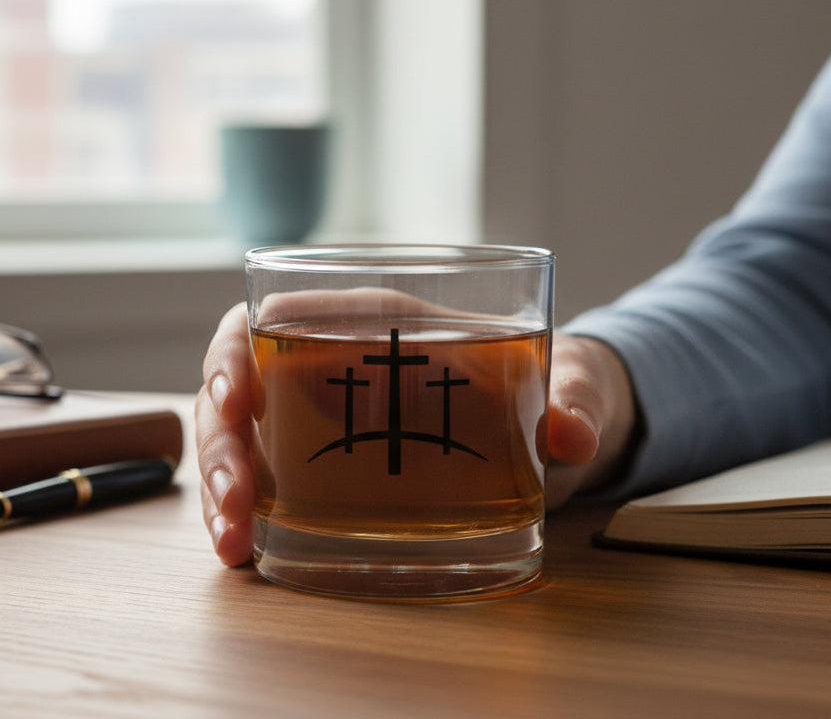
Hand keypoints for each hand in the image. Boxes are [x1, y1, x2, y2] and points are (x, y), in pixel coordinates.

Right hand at [196, 304, 637, 565]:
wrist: (551, 421)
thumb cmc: (546, 380)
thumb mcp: (567, 382)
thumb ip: (575, 398)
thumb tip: (573, 435)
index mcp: (381, 320)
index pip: (282, 314)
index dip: (239, 351)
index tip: (235, 400)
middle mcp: (338, 363)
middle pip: (242, 381)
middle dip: (221, 439)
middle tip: (233, 500)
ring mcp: (327, 416)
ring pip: (243, 435)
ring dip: (221, 485)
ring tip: (233, 543)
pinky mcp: (332, 465)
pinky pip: (268, 478)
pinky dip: (245, 511)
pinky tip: (246, 551)